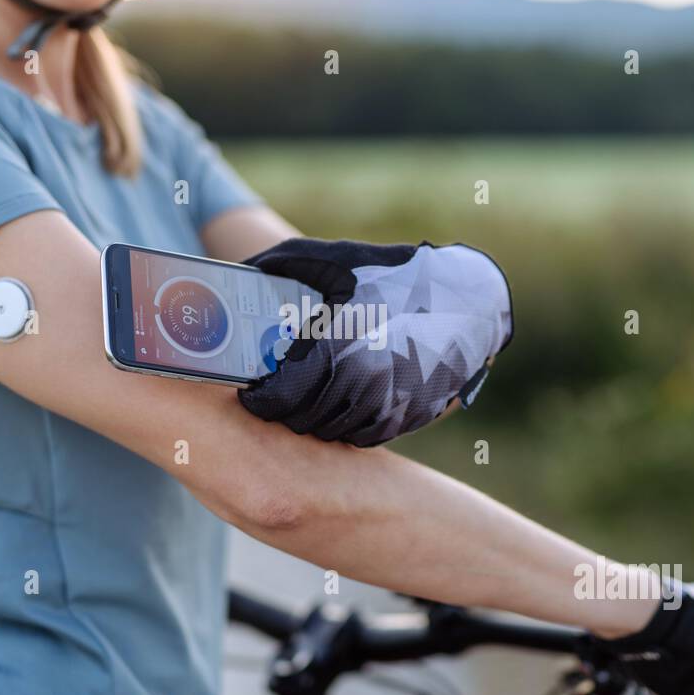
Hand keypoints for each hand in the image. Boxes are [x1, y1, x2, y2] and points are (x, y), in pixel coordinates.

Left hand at [239, 237, 512, 446]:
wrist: (463, 299)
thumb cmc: (390, 274)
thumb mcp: (329, 258)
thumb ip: (274, 266)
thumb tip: (230, 273)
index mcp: (339, 349)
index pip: (280, 400)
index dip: (259, 401)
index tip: (251, 392)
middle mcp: (365, 384)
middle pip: (303, 421)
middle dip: (282, 410)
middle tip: (274, 394)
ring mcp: (390, 406)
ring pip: (331, 433)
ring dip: (312, 419)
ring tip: (304, 397)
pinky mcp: (409, 418)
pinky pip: (363, 437)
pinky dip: (345, 425)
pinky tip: (338, 402)